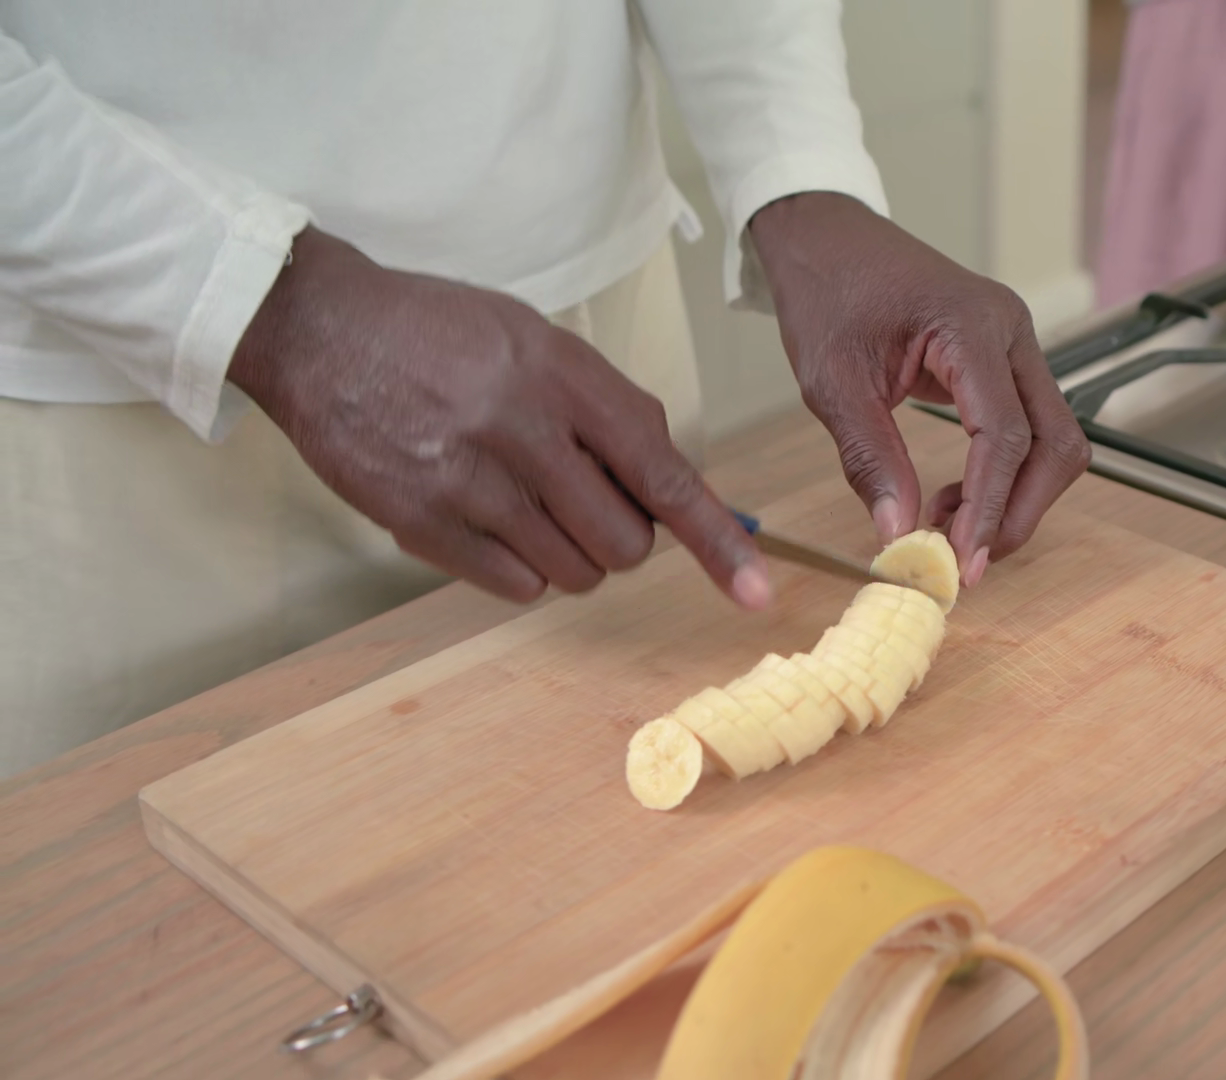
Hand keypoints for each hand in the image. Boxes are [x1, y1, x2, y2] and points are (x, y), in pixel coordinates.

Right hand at [229, 228, 769, 606]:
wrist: (321, 330)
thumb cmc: (440, 333)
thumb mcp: (539, 342)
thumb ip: (609, 408)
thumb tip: (674, 484)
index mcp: (566, 378)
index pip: (664, 475)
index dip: (718, 541)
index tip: (756, 591)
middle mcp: (523, 431)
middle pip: (626, 543)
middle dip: (624, 538)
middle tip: (586, 502)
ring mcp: (470, 482)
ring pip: (574, 572)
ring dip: (571, 555)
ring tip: (529, 502)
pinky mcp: (421, 522)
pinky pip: (515, 587)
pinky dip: (520, 570)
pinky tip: (490, 521)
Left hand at [748, 193, 1090, 586]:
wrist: (824, 237)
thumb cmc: (826, 291)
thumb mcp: (831, 382)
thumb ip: (870, 458)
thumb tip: (899, 534)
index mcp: (971, 326)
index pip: (1006, 434)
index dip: (990, 506)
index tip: (963, 562)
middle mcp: (1011, 332)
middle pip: (1056, 443)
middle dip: (1019, 511)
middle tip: (966, 560)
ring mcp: (1015, 344)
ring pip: (1052, 441)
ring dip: (1014, 497)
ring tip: (951, 528)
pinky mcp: (1004, 360)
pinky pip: (1027, 429)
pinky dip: (1002, 475)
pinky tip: (954, 497)